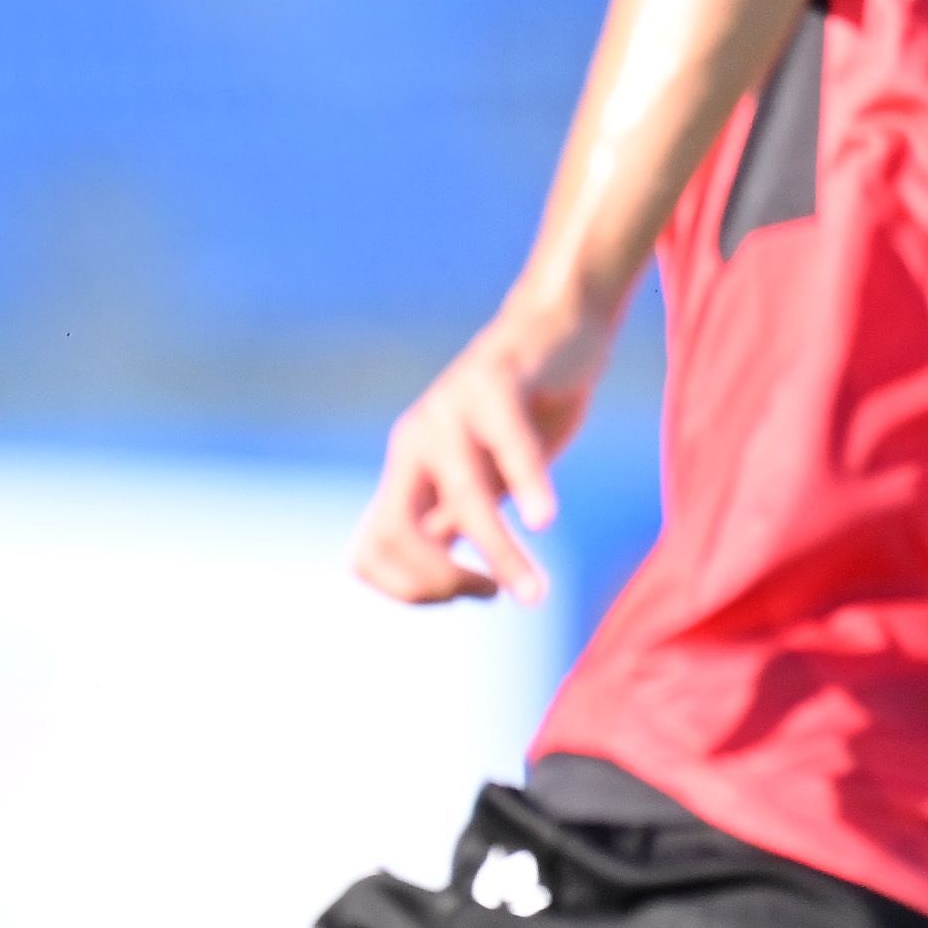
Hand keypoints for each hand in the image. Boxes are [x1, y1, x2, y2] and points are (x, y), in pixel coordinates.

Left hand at [354, 278, 616, 605]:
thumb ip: (455, 522)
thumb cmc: (522, 415)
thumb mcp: (484, 481)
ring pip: (463, 498)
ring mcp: (449, 409)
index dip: (408, 590)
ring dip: (497, 553)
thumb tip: (435, 582)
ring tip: (534, 594)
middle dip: (439, 581)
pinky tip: (545, 520)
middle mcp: (415, 442)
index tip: (468, 596)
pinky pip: (508, 443)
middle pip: (396, 533)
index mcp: (406, 473)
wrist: (559, 330)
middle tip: (497, 596)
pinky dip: (526, 485)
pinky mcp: (494, 380)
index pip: (368, 553)